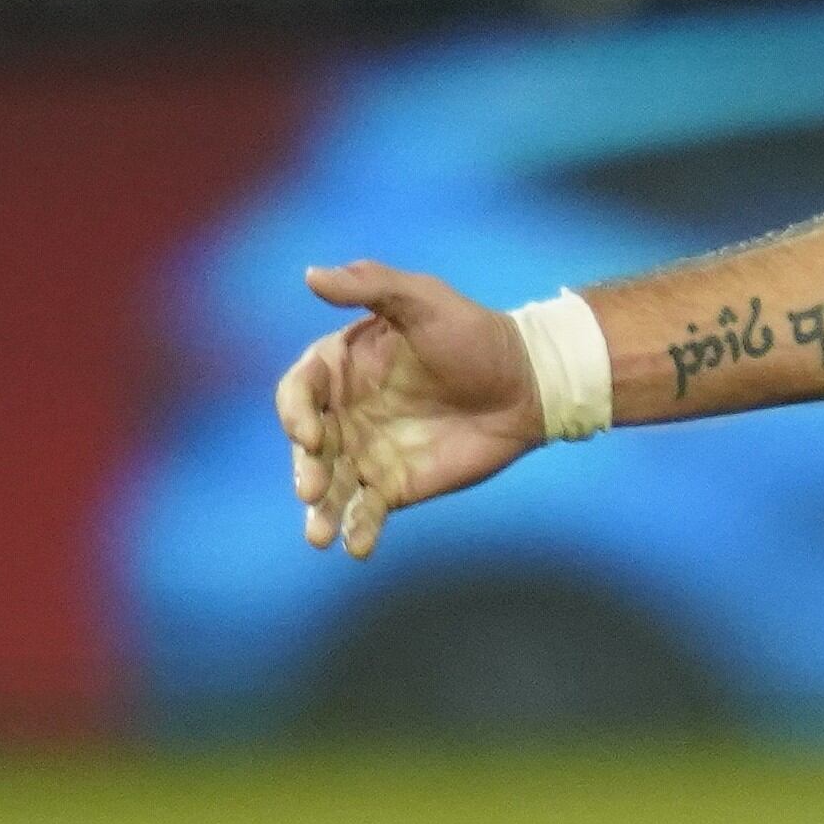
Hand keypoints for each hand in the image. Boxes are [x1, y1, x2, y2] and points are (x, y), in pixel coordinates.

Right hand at [276, 260, 546, 556]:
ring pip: (329, 486)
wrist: (527, 382)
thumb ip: (370, 286)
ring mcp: (366, 453)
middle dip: (303, 468)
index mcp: (340, 369)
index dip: (296, 412)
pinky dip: (358, 531)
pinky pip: (366, 511)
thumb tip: (310, 274)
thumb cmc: (474, 334)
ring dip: (319, 511)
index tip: (309, 431)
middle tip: (310, 487)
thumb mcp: (424, 300)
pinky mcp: (393, 486)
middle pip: (307, 446)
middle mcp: (344, 413)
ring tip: (318, 537)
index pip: (299, 392)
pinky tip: (357, 549)